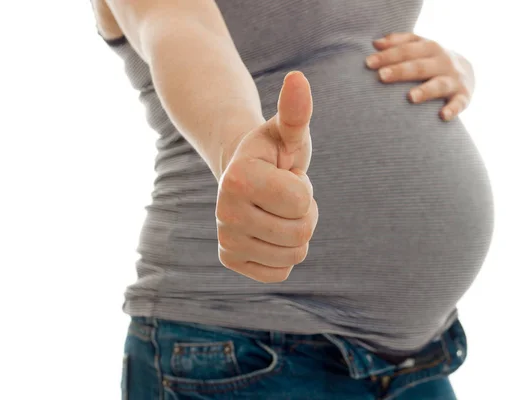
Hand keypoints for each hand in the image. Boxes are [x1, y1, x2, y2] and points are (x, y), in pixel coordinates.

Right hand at [216, 71, 317, 282]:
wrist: (245, 174)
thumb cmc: (273, 152)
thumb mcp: (288, 132)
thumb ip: (296, 112)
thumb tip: (298, 79)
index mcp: (238, 179)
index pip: (302, 205)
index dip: (304, 190)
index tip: (285, 176)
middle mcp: (224, 212)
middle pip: (300, 235)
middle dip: (304, 214)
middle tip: (284, 196)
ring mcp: (225, 239)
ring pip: (294, 255)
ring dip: (295, 233)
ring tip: (277, 211)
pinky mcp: (230, 260)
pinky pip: (281, 272)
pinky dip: (284, 254)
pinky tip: (269, 231)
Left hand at [365, 32, 473, 120]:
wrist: (467, 72)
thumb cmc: (431, 60)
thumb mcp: (419, 46)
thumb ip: (398, 42)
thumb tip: (375, 43)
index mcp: (430, 48)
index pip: (407, 50)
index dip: (388, 55)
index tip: (368, 63)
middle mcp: (443, 62)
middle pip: (419, 66)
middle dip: (400, 71)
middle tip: (381, 76)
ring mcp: (454, 80)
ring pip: (439, 85)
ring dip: (426, 91)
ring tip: (410, 97)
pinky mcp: (463, 97)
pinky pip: (459, 103)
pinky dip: (453, 109)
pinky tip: (442, 116)